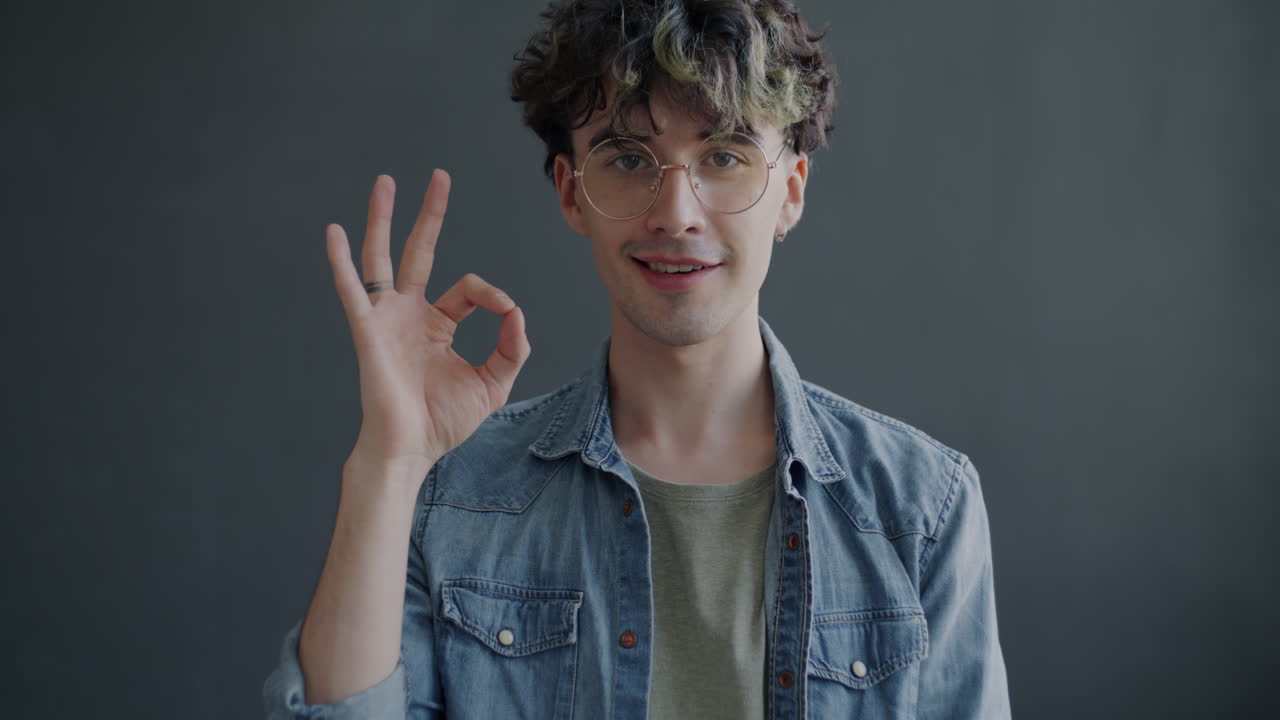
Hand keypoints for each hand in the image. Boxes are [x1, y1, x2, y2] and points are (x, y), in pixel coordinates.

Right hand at [325, 170, 530, 471]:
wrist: (411, 449)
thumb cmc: (443, 421)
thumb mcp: (494, 383)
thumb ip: (512, 347)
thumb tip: (517, 310)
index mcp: (437, 325)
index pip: (468, 288)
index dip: (492, 294)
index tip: (507, 312)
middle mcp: (409, 314)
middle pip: (419, 251)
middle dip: (429, 215)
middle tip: (439, 177)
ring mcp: (386, 318)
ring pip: (382, 257)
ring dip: (383, 219)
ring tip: (385, 182)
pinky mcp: (368, 330)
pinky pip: (352, 289)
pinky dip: (341, 261)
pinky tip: (333, 232)